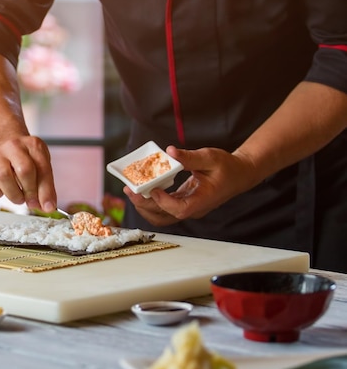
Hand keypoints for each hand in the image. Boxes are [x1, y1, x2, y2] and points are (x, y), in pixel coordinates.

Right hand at [0, 135, 56, 211]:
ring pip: (3, 177)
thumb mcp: (40, 166)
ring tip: (19, 197)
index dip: (46, 191)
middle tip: (32, 203)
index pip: (43, 169)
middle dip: (30, 192)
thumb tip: (47, 207)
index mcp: (33, 145)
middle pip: (24, 170)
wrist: (3, 145)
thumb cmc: (25, 159)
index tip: (48, 207)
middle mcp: (14, 146)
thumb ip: (44, 186)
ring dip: (14, 194)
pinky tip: (4, 190)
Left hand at [124, 145, 255, 225]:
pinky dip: (150, 202)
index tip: (152, 189)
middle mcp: (193, 209)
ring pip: (161, 216)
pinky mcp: (182, 204)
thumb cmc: (227, 166)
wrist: (238, 175)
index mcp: (203, 200)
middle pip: (165, 216)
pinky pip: (162, 209)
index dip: (164, 202)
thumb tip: (170, 152)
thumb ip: (190, 157)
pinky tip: (141, 189)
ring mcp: (187, 209)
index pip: (181, 209)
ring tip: (131, 191)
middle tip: (129, 189)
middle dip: (144, 205)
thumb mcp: (210, 157)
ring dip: (144, 206)